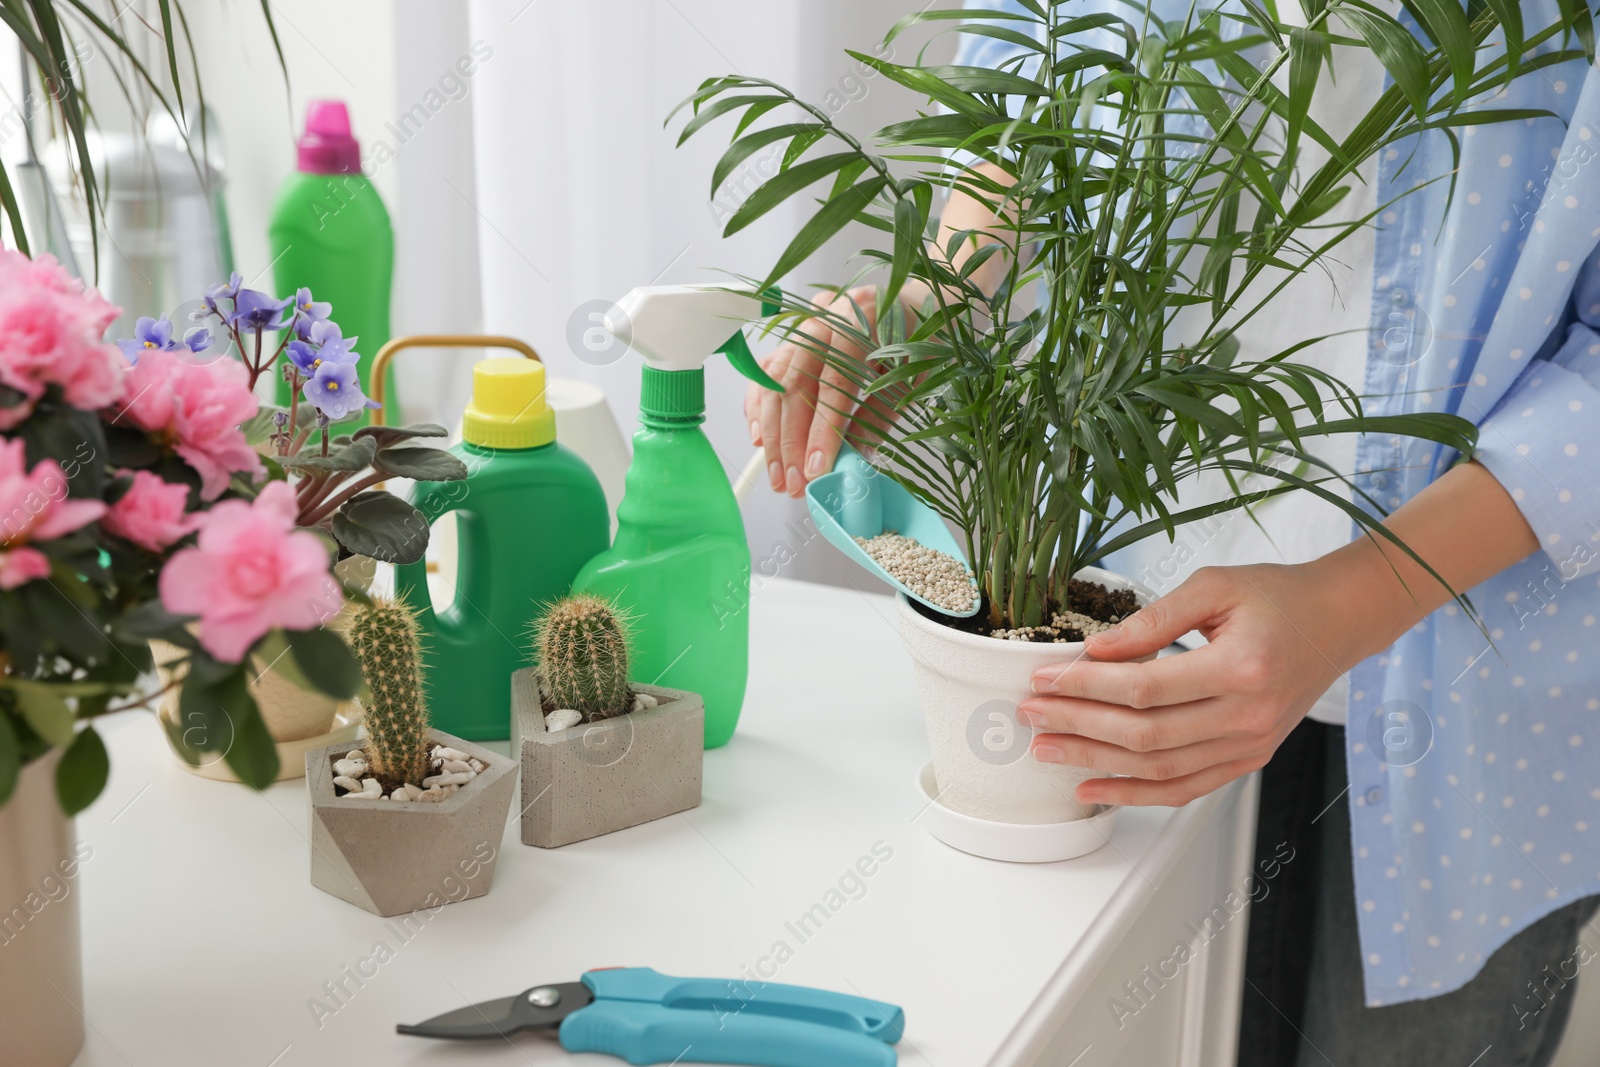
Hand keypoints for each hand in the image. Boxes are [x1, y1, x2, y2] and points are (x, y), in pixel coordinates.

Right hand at [745, 285, 910, 497]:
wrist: (917, 303)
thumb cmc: (920, 341)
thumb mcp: (910, 379)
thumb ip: (877, 416)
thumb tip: (851, 461)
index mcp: (861, 319)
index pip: (834, 383)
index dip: (822, 431)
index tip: (815, 470)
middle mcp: (824, 316)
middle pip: (795, 384)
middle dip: (790, 441)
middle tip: (793, 484)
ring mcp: (804, 324)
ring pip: (774, 382)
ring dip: (772, 434)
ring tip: (778, 475)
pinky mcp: (792, 336)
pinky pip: (766, 373)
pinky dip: (759, 408)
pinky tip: (761, 441)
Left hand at [1019, 563, 1357, 807]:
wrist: (1338, 622)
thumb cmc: (1278, 597)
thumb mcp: (1213, 587)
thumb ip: (1152, 621)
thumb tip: (1096, 650)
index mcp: (1242, 668)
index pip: (1146, 687)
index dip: (1088, 685)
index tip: (1045, 677)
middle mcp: (1248, 716)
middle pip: (1145, 734)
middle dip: (1078, 725)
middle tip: (1032, 714)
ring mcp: (1250, 745)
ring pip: (1160, 768)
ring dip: (1096, 762)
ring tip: (1047, 749)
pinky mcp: (1248, 758)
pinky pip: (1186, 788)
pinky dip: (1136, 793)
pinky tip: (1094, 787)